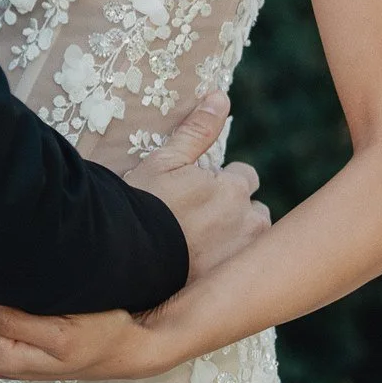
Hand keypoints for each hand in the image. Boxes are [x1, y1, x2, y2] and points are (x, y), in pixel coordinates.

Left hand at [0, 298, 162, 382]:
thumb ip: (12, 323)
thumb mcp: (59, 333)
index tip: (16, 281)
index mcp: (4, 361)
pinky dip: (18, 302)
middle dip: (0, 295)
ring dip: (11, 297)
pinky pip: (7, 314)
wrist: (129, 345)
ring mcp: (11, 352)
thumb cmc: (101, 339)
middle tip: (34, 288)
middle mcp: (1, 360)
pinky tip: (37, 301)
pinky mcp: (21, 343)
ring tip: (41, 294)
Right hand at [125, 92, 269, 284]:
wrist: (125, 254)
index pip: (245, 178)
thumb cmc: (142, 202)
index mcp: (234, 190)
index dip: (224, 183)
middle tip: (201, 221)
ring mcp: (240, 258)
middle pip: (256, 214)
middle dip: (237, 214)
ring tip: (201, 247)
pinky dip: (225, 269)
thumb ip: (197, 130)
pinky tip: (199, 269)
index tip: (201, 192)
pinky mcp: (228, 286)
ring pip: (252, 244)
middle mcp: (247, 224)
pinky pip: (237, 274)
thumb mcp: (165, 160)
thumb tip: (221, 96)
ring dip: (236, 242)